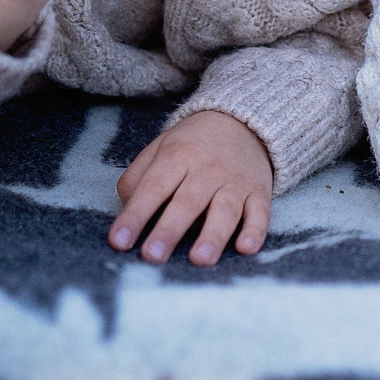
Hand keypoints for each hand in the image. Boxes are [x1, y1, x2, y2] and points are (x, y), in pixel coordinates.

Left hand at [110, 109, 275, 264]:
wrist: (242, 120)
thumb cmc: (191, 145)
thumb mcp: (158, 150)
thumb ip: (137, 180)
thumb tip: (128, 214)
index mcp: (176, 157)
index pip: (152, 189)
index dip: (135, 215)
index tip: (119, 241)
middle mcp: (207, 170)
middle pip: (187, 203)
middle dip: (169, 230)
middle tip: (152, 257)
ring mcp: (235, 182)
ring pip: (225, 210)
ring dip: (213, 235)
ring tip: (200, 259)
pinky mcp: (259, 192)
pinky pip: (260, 212)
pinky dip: (255, 230)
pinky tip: (246, 247)